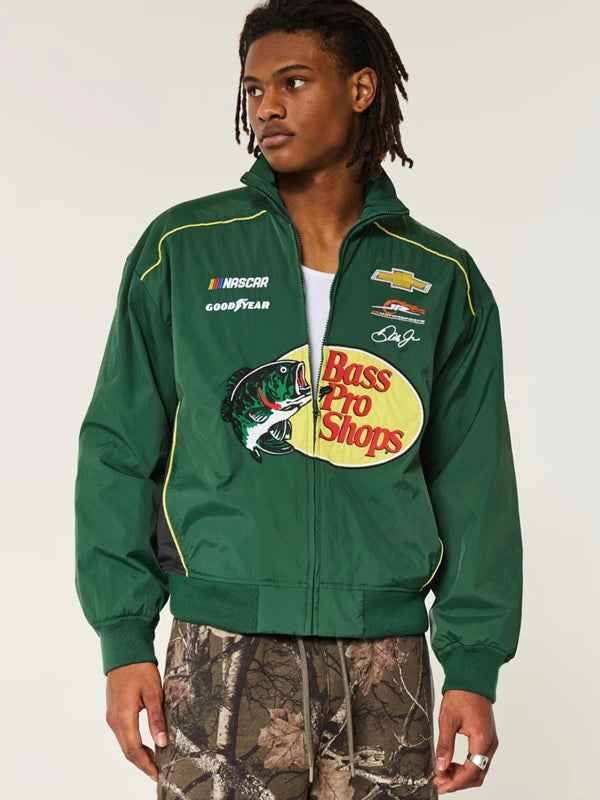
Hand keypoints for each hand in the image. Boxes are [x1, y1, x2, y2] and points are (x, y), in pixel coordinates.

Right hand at [106, 662, 167, 781]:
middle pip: (127, 750)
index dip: (146, 765)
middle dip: (142, 764)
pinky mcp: (114, 711)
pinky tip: (145, 744)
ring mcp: (112, 716)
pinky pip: (123, 734)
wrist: (125, 652)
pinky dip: (134, 743)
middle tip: (158, 772)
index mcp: (123, 717)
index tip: (157, 774)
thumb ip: (157, 719)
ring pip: (124, 743)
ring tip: (155, 761)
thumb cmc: (139, 668)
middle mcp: (114, 720)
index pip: (133, 750)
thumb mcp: (154, 692)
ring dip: (138, 754)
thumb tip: (162, 742)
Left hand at [433, 689, 497, 793]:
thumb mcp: (447, 719)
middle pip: (477, 774)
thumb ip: (444, 745)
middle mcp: (490, 743)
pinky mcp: (487, 739)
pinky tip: (451, 764)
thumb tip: (440, 767)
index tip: (441, 785)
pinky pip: (479, 760)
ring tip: (442, 773)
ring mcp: (490, 741)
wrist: (471, 679)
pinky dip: (466, 767)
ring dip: (462, 776)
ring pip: (479, 769)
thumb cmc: (460, 694)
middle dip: (458, 782)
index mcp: (482, 738)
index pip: (471, 771)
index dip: (455, 782)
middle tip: (439, 782)